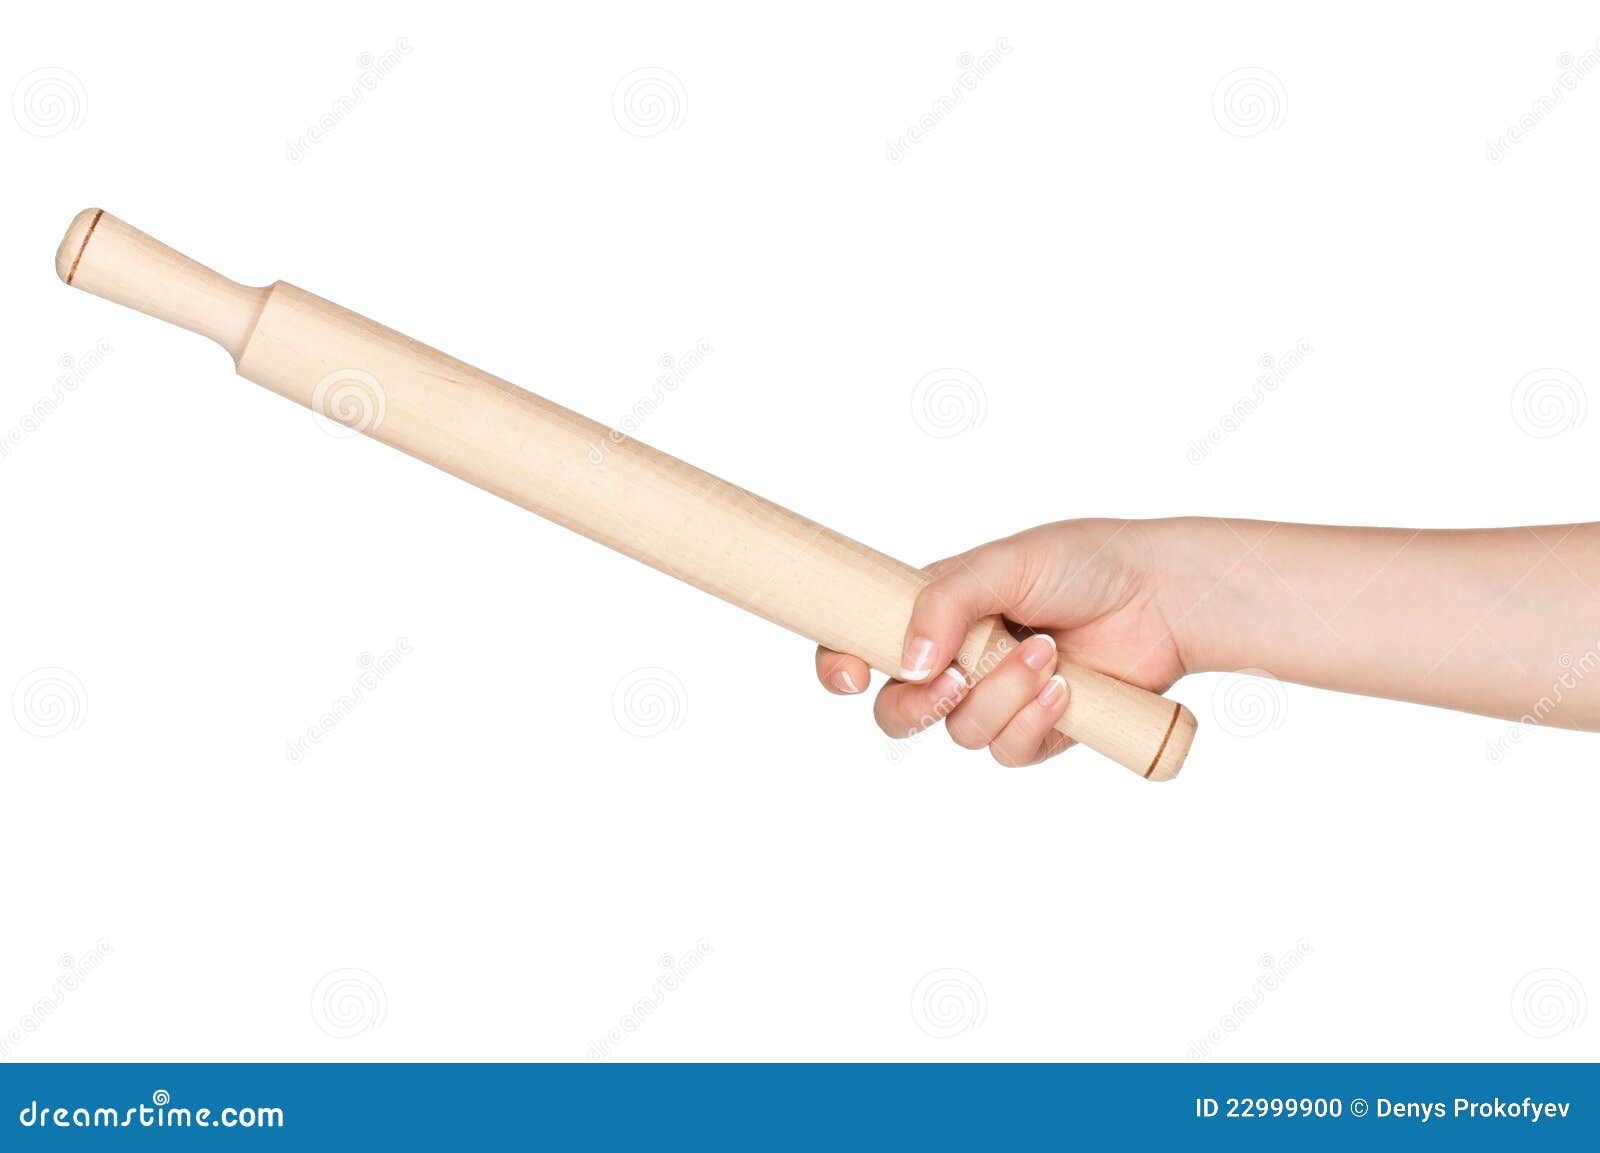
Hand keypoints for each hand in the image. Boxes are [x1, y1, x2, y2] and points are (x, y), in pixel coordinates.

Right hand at [814, 519, 1192, 764]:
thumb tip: (911, 661)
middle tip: (953, 679)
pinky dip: (1034, 720)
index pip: (862, 645)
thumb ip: (944, 602)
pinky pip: (1008, 752)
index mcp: (934, 613)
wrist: (1161, 597)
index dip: (841, 666)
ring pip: (960, 732)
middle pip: (898, 710)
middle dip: (916, 705)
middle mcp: (957, 660)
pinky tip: (1065, 687)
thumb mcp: (1002, 564)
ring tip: (1046, 654)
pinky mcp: (1038, 731)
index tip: (851, 676)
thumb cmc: (1083, 564)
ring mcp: (996, 699)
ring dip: (1001, 696)